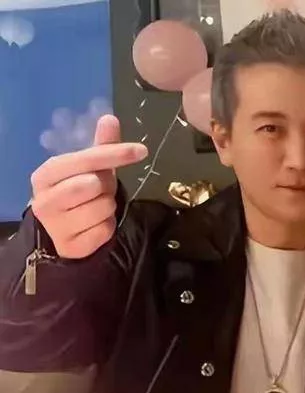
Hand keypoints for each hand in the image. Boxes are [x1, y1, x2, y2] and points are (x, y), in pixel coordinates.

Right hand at [30, 115, 147, 258]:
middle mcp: (45, 199)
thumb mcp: (89, 168)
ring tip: (96, 207)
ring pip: (102, 208)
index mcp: (47, 174)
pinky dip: (108, 227)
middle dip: (107, 186)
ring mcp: (56, 225)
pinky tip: (96, 226)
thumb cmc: (78, 194)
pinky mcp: (71, 245)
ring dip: (108, 208)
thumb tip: (110, 118)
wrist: (65, 232)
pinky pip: (105, 230)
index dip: (115, 154)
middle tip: (101, 190)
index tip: (141, 150)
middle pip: (95, 184)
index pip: (85, 159)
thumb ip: (100, 146)